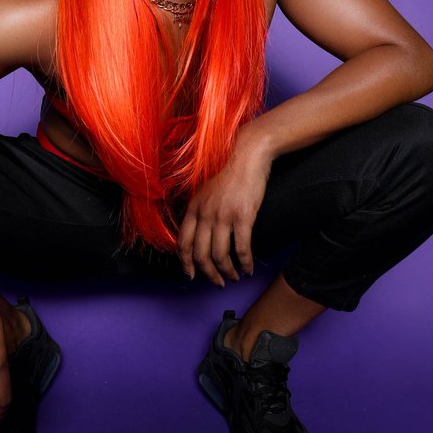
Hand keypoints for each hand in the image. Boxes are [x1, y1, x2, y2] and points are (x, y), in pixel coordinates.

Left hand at [177, 125, 273, 286]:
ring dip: (227, 272)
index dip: (186, 263)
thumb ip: (201, 207)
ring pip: (220, 256)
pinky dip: (245, 262)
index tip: (192, 275)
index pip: (182, 243)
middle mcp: (205, 213)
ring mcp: (223, 215)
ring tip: (234, 277)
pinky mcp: (243, 216)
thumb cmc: (229, 167)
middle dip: (208, 273)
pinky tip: (249, 268)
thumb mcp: (206, 187)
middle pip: (200, 254)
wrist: (248, 150)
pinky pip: (242, 248)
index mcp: (193, 206)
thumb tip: (201, 229)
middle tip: (218, 282)